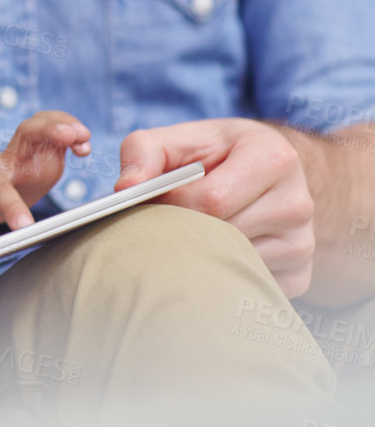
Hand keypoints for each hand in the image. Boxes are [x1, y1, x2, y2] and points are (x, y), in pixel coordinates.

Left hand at [0, 110, 91, 234]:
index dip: (8, 204)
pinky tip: (84, 150)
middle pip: (26, 134)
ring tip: (84, 139)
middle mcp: (6, 160)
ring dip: (65, 127)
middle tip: (72, 136)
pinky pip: (60, 140)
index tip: (24, 227)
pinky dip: (73, 137)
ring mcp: (25, 156)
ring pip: (45, 128)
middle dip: (47, 130)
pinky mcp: (43, 159)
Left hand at [116, 118, 314, 297]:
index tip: (154, 200)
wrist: (270, 172)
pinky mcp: (300, 276)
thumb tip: (124, 189)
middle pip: (220, 236)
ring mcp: (302, 244)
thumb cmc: (217, 154)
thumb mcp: (181, 139)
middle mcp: (298, 203)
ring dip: (198, 253)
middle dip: (180, 230)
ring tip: (190, 232)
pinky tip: (215, 251)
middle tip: (164, 220)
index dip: (170, 204)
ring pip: (230, 264)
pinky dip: (220, 274)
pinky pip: (246, 287)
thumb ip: (144, 152)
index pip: (211, 200)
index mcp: (274, 158)